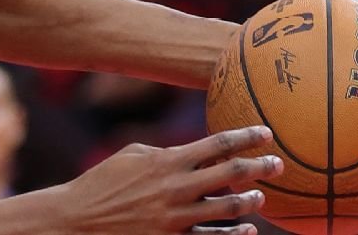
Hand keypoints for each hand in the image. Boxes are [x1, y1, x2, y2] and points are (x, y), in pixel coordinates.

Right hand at [64, 126, 280, 234]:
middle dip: (260, 166)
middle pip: (231, 174)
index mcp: (167, 161)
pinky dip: (234, 234)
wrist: (80, 220)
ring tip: (261, 196)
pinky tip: (247, 229)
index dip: (246, 137)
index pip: (217, 144)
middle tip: (277, 163)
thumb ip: (166, 153)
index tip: (266, 133)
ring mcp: (176, 218)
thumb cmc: (103, 182)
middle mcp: (176, 188)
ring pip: (228, 209)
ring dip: (250, 201)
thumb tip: (195, 152)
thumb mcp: (131, 155)